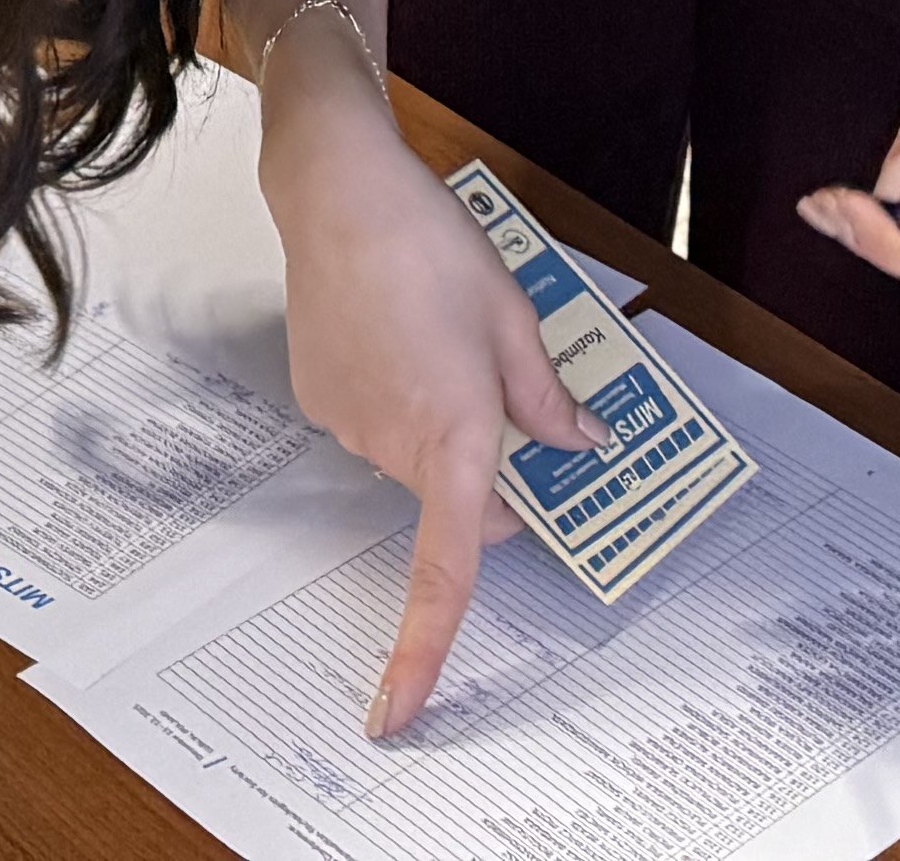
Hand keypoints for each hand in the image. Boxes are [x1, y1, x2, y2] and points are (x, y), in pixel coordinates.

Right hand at [256, 76, 591, 739]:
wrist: (337, 189)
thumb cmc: (428, 244)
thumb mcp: (515, 316)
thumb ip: (548, 399)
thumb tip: (578, 447)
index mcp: (456, 436)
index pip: (448, 569)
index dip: (425, 649)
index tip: (401, 709)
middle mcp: (396, 443)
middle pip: (457, 502)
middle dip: (491, 475)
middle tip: (514, 396)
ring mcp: (351, 421)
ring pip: (418, 457)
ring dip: (443, 424)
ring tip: (440, 332)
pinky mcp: (321, 394)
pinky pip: (377, 421)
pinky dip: (398, 395)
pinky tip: (395, 329)